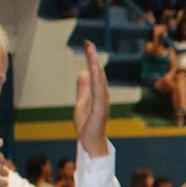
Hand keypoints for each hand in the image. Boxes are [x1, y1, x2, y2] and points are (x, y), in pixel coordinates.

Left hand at [74, 41, 109, 157]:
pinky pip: (98, 92)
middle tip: (89, 43)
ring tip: (91, 52)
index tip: (88, 46)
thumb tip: (83, 72)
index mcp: (99, 93)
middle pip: (99, 73)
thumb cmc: (88, 125)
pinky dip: (97, 80)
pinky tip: (94, 70)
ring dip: (95, 65)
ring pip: (99, 80)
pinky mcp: (100, 109)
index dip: (92, 60)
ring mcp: (103, 102)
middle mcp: (103, 95)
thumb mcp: (82, 102)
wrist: (91, 143)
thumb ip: (83, 88)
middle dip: (94, 58)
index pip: (96, 73)